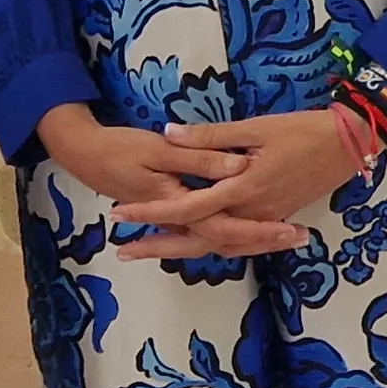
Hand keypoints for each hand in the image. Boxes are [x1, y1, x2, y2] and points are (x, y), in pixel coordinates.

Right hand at [37, 106, 291, 261]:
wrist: (82, 152)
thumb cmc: (119, 146)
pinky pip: (207, 231)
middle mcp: (182, 218)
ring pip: (219, 240)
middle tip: (303, 236)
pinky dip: (231, 234)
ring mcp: (178, 218)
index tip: (295, 229)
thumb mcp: (158, 148)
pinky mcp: (174, 211)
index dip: (262, 230)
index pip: (228, 226)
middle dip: (265, 241)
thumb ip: (200, 154)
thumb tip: (235, 164)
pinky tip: (250, 229)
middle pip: (228, 239)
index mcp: (182, 203)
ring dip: (251, 241)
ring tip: (289, 237)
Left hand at [106, 111, 372, 258]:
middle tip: (123, 251)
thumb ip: (210, 137)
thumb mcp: (256, 128)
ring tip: (150, 251)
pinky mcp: (276, 217)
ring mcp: (265, 219)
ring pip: (218, 245)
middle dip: (158, 246)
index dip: (152, 211)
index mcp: (243, 189)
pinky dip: (215, 246)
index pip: (188, 207)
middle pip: (198, 239)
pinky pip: (239, 242)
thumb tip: (168, 134)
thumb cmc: (304, 130)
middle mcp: (251, 212)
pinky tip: (199, 243)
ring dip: (183, 249)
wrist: (351, 144)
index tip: (121, 213)